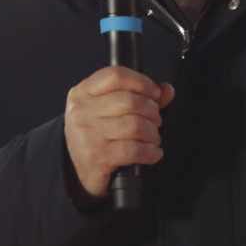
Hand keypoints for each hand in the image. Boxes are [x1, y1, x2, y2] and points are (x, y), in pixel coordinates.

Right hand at [63, 66, 174, 199]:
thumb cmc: (97, 135)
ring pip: (134, 125)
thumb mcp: (109, 110)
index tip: (155, 93)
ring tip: (152, 137)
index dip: (141, 82)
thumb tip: (167, 90)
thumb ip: (140, 96)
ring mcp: (88, 135)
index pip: (115, 76)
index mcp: (83, 93)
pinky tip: (152, 152)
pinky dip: (150, 152)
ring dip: (152, 133)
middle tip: (155, 120)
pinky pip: (134, 150)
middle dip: (151, 111)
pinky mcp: (97, 158)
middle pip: (129, 101)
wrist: (78, 169)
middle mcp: (82, 112)